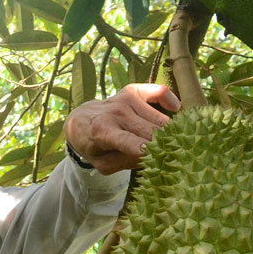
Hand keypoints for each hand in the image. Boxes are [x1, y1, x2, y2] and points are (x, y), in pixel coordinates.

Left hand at [64, 83, 179, 174]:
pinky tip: (172, 110)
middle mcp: (116, 113)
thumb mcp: (102, 163)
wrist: (79, 120)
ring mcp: (125, 99)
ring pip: (161, 119)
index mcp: (104, 132)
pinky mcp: (133, 90)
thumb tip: (151, 156)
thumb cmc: (93, 145)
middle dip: (164, 145)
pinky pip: (160, 92)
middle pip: (152, 132)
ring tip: (165, 140)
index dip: (147, 150)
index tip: (161, 157)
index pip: (130, 143)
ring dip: (166, 132)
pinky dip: (170, 101)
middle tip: (170, 154)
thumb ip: (125, 162)